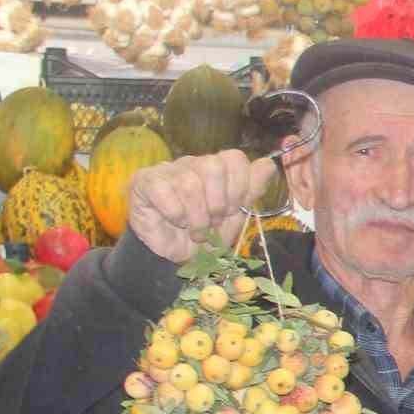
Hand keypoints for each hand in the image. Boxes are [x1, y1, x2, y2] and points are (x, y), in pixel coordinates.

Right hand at [127, 150, 277, 263]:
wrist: (175, 255)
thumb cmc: (206, 234)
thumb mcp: (236, 216)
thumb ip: (252, 190)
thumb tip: (269, 164)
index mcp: (217, 169)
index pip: (235, 158)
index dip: (239, 187)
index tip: (234, 209)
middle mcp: (192, 163)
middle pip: (214, 166)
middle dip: (219, 203)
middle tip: (213, 221)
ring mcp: (167, 170)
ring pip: (190, 183)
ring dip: (197, 216)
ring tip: (195, 229)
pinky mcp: (144, 181)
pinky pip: (164, 191)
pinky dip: (175, 213)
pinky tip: (174, 221)